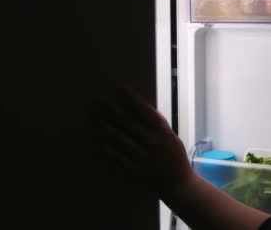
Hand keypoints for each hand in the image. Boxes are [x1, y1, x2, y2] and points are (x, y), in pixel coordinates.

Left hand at [91, 86, 191, 204]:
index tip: (120, 88)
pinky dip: (105, 148)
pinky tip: (96, 141)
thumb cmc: (174, 155)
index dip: (131, 98)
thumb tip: (142, 106)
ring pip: (118, 138)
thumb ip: (157, 122)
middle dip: (111, 109)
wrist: (177, 182)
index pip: (144, 110)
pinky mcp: (132, 170)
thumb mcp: (170, 135)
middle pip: (126, 122)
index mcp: (161, 131)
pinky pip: (115, 157)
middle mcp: (150, 141)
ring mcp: (140, 156)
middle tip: (97, 100)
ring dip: (104, 126)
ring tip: (93, 116)